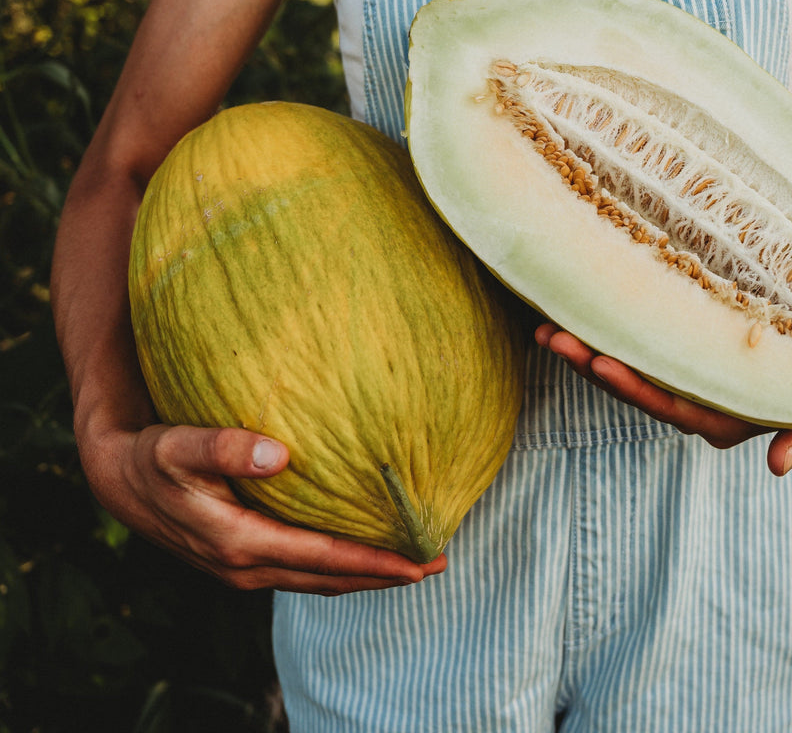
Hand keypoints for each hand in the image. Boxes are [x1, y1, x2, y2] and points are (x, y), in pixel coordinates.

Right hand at [80, 421, 445, 594]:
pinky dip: (339, 567)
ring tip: (414, 564)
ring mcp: (245, 568)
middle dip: (385, 575)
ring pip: (319, 579)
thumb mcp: (180, 446)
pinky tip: (361, 552)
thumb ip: (226, 447)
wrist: (119, 479)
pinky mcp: (245, 558)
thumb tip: (280, 454)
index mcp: (239, 542)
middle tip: (439, 564)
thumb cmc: (154, 455)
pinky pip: (304, 570)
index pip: (322, 559)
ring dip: (366, 574)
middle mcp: (246, 566)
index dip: (373, 562)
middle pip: (330, 578)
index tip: (419, 563)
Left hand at [535, 323, 791, 476]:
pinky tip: (566, 316)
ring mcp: (676, 379)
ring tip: (546, 329)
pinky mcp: (669, 354)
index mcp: (717, 419)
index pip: (667, 406)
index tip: (599, 364)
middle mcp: (688, 403)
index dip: (632, 387)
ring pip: (622, 367)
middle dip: (591, 363)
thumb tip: (780, 467)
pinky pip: (629, 347)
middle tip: (555, 338)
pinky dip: (599, 334)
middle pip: (632, 387)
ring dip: (583, 350)